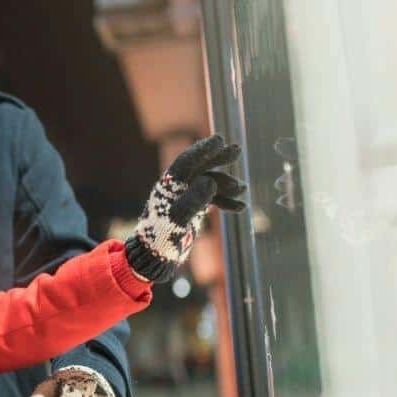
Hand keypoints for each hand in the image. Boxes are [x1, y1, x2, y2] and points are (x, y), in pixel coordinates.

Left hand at [125, 134, 245, 282]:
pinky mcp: (191, 208)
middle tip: (237, 150)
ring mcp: (184, 197)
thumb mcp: (177, 220)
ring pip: (208, 183)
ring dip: (226, 184)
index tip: (220, 140)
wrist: (154, 257)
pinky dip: (226, 202)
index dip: (203, 149)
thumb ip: (193, 200)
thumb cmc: (161, 238)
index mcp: (168, 186)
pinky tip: (241, 208)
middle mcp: (175, 188)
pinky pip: (211, 199)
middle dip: (218, 158)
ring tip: (242, 190)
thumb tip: (209, 180)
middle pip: (199, 167)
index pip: (186, 161)